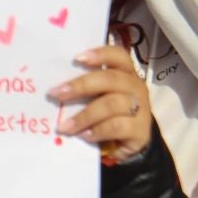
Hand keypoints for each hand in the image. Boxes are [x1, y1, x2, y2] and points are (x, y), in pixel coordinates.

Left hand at [49, 44, 150, 163]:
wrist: (129, 143)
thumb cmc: (108, 113)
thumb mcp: (98, 96)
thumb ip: (86, 88)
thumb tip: (56, 88)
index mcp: (125, 72)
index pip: (118, 55)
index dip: (100, 54)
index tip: (76, 59)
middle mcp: (136, 87)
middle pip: (110, 79)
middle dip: (80, 86)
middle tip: (56, 94)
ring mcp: (142, 109)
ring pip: (112, 104)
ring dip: (84, 115)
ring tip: (65, 126)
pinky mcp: (141, 131)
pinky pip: (117, 127)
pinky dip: (97, 130)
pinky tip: (84, 135)